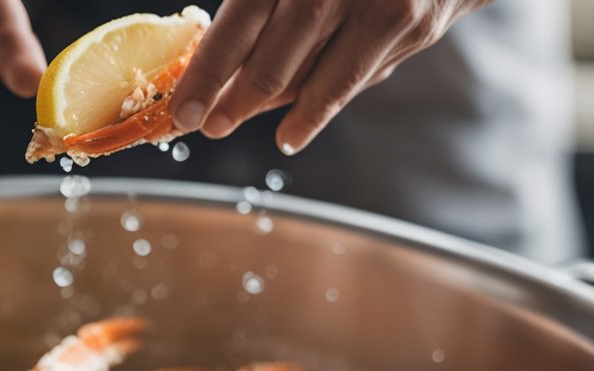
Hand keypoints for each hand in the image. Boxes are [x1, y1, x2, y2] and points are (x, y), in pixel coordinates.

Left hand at [171, 0, 490, 153]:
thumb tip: (214, 72)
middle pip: (278, 51)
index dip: (209, 68)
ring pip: (316, 73)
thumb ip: (258, 12)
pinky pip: (352, 79)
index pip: (244, 18)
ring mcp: (380, 3)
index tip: (182, 108)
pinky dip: (316, 110)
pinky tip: (290, 135)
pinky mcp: (411, 27)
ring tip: (231, 126)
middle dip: (235, 96)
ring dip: (268, 111)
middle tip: (206, 125)